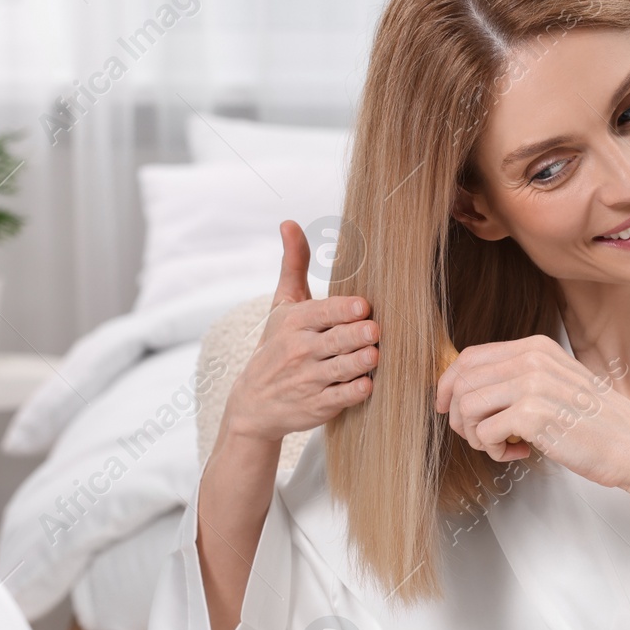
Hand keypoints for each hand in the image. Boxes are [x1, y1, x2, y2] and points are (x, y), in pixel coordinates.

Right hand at [217, 220, 380, 443]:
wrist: (254, 402)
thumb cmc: (277, 345)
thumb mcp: (281, 305)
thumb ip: (293, 265)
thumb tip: (289, 222)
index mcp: (294, 322)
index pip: (321, 312)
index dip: (342, 310)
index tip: (362, 305)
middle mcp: (300, 350)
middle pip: (334, 340)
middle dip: (355, 335)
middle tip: (375, 330)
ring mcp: (308, 380)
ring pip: (339, 370)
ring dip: (358, 363)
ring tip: (374, 354)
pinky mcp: (317, 406)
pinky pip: (338, 398)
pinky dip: (353, 392)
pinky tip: (368, 384)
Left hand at [434, 335, 629, 488]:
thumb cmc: (596, 423)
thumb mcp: (558, 383)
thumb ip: (520, 377)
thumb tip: (469, 389)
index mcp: (536, 347)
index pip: (471, 357)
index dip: (449, 384)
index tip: (446, 407)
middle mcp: (532, 359)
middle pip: (462, 381)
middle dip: (460, 415)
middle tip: (479, 437)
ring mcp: (532, 385)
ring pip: (468, 407)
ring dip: (475, 435)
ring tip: (501, 447)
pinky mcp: (533, 416)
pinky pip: (485, 433)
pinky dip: (493, 451)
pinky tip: (518, 454)